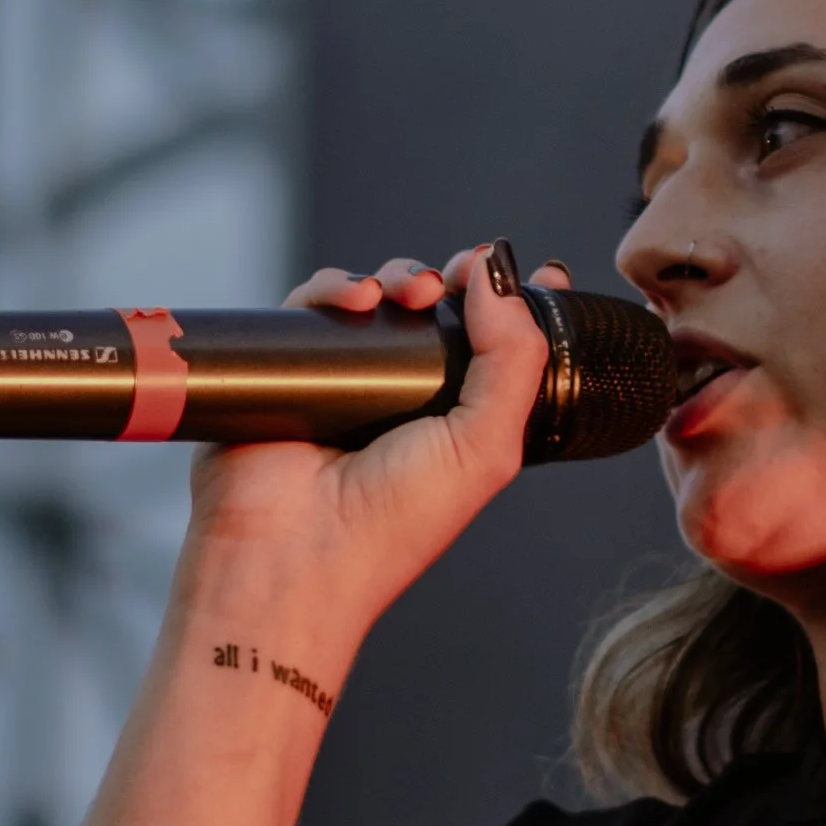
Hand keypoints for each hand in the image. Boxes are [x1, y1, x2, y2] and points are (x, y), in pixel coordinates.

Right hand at [177, 247, 575, 627]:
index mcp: (461, 421)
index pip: (497, 346)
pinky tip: (358, 299)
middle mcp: (406, 398)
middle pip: (437, 311)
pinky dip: (337, 287)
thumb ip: (513, 359)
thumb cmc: (392, 523)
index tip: (533, 270)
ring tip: (410, 292)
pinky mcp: (292, 366)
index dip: (514, 302)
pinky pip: (314, 305)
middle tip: (458, 275)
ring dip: (401, 277)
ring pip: (378, 298)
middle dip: (453, 280)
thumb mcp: (485, 446)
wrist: (292, 555)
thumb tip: (499, 275)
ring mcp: (348, 381)